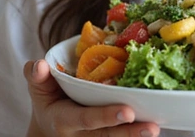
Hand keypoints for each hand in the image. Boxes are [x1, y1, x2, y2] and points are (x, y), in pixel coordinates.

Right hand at [24, 59, 160, 136]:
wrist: (51, 125)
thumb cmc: (49, 101)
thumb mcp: (38, 89)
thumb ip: (37, 77)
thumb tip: (39, 65)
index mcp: (65, 120)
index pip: (86, 120)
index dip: (106, 117)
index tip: (127, 111)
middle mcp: (82, 135)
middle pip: (108, 136)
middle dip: (130, 133)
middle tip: (152, 127)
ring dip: (138, 135)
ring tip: (156, 128)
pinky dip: (137, 134)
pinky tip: (157, 124)